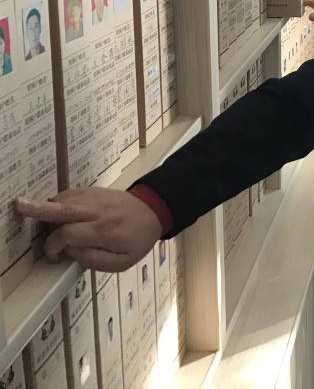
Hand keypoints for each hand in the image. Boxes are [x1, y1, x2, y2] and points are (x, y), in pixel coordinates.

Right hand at [15, 188, 161, 271]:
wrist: (155, 210)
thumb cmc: (138, 240)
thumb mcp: (122, 261)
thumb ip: (95, 259)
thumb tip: (71, 252)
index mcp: (105, 231)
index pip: (69, 234)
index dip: (54, 245)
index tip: (53, 255)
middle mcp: (98, 211)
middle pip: (65, 209)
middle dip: (39, 209)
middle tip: (19, 205)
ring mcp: (96, 197)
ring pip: (65, 199)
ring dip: (48, 208)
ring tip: (36, 216)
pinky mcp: (94, 190)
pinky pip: (71, 193)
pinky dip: (59, 201)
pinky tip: (55, 211)